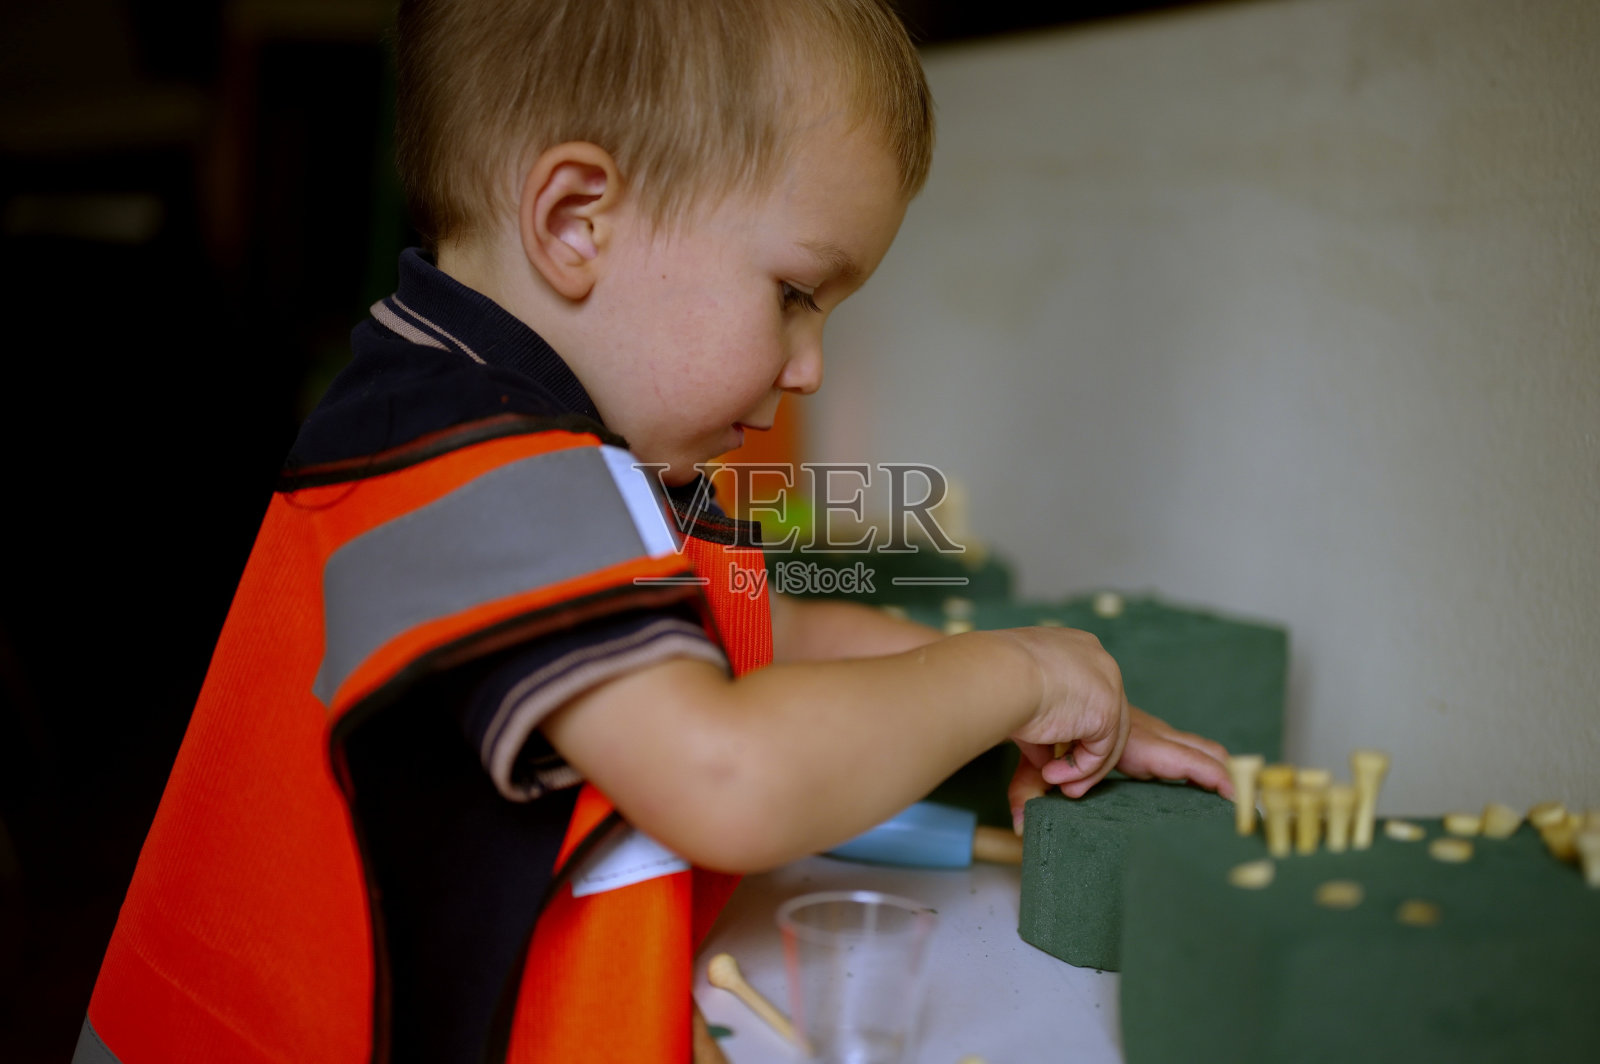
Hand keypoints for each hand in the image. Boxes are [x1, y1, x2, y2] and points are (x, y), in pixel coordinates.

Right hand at [1000, 626, 1130, 824]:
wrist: (999, 673)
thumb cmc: (994, 677)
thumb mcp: (1019, 697)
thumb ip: (1040, 723)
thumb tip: (1045, 757)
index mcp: (1075, 647)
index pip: (1082, 692)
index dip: (1069, 725)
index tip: (1049, 748)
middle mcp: (1098, 660)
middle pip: (1099, 714)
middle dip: (1080, 750)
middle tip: (1059, 776)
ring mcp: (1109, 684)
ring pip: (1105, 736)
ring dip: (1080, 767)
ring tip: (1054, 783)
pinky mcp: (1108, 712)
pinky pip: (1099, 752)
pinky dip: (1078, 770)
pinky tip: (1050, 776)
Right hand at [1006, 700, 1234, 834]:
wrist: (1046, 695)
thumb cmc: (1038, 725)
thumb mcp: (1037, 767)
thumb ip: (1031, 792)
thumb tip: (1020, 826)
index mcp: (1126, 734)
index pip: (1166, 746)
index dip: (1190, 762)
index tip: (1212, 786)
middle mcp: (1147, 732)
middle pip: (1195, 747)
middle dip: (1219, 769)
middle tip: (1242, 799)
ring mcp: (1156, 737)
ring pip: (1207, 753)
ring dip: (1227, 776)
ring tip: (1249, 804)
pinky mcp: (1159, 748)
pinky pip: (1202, 766)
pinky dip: (1222, 783)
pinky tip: (1239, 801)